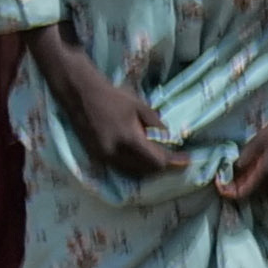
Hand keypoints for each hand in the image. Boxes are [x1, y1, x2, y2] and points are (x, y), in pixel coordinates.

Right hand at [53, 59, 179, 190]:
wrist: (81, 95)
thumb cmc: (113, 97)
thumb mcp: (140, 107)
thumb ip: (156, 126)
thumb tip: (169, 140)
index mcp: (128, 140)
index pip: (157, 161)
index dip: (174, 162)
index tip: (187, 159)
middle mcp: (115, 153)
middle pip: (146, 171)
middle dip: (163, 167)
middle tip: (177, 160)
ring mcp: (103, 157)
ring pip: (132, 173)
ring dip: (149, 170)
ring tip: (162, 160)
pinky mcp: (96, 157)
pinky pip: (120, 169)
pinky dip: (134, 168)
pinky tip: (142, 160)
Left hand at [209, 95, 267, 206]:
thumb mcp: (258, 140)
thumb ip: (244, 158)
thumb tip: (233, 170)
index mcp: (267, 173)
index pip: (244, 193)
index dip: (230, 191)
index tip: (221, 182)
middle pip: (256, 198)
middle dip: (243, 191)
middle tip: (234, 179)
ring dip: (257, 191)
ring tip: (251, 176)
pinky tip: (267, 173)